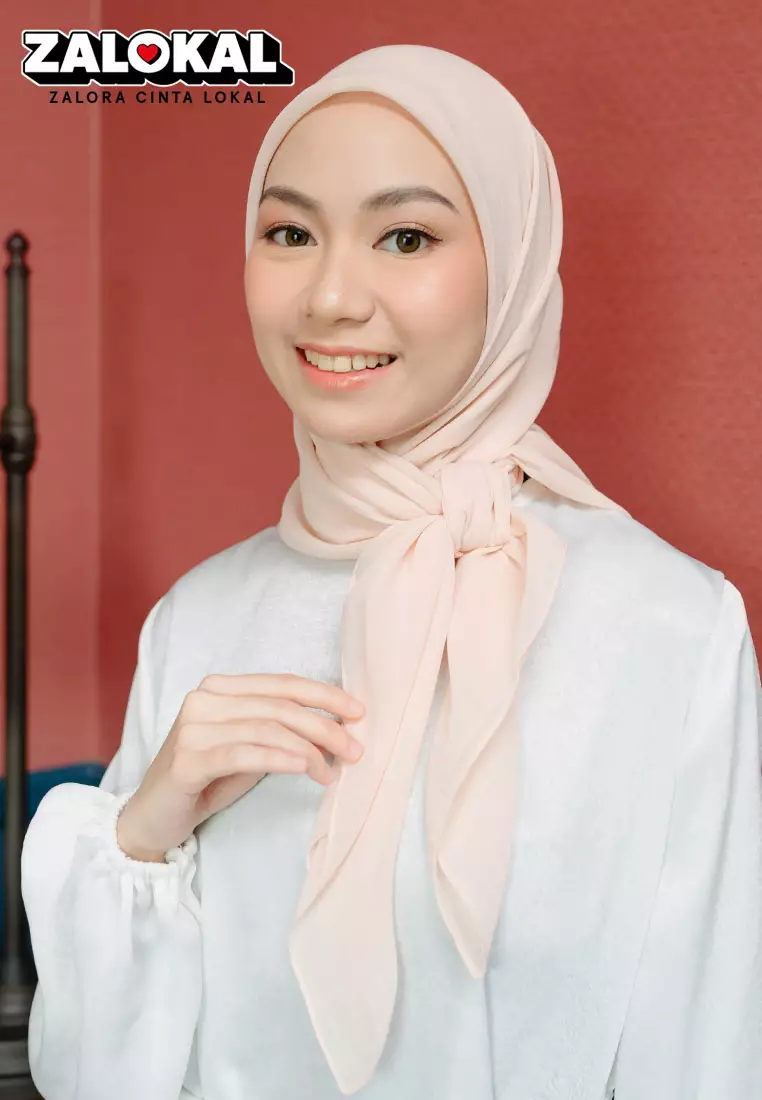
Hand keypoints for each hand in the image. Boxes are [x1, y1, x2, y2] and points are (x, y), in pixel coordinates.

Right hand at [116, 673, 364, 860]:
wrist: (154, 818)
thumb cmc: (207, 781)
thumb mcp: (251, 751)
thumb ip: (283, 734)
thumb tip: (337, 731)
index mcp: (221, 688)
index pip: (282, 684)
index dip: (324, 695)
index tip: (359, 712)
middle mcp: (204, 699)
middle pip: (279, 706)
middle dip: (324, 727)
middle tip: (354, 751)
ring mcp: (192, 727)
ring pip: (265, 728)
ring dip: (308, 750)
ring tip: (331, 773)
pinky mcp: (186, 759)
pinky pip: (242, 753)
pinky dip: (278, 758)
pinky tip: (303, 767)